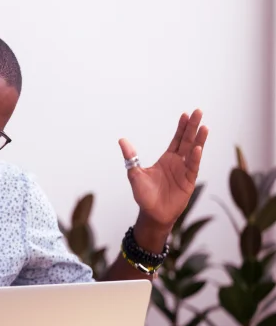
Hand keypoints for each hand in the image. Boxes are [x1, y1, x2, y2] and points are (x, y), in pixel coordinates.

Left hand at [119, 109, 208, 229]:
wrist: (152, 214)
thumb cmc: (144, 196)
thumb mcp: (135, 174)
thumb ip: (131, 157)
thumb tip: (122, 140)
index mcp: (166, 159)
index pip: (176, 139)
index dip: (181, 127)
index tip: (185, 114)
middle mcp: (178, 163)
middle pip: (187, 141)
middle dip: (193, 127)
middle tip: (198, 111)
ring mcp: (184, 171)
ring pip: (193, 152)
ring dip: (199, 139)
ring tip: (204, 126)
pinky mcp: (188, 182)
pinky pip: (193, 167)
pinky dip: (195, 158)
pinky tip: (198, 148)